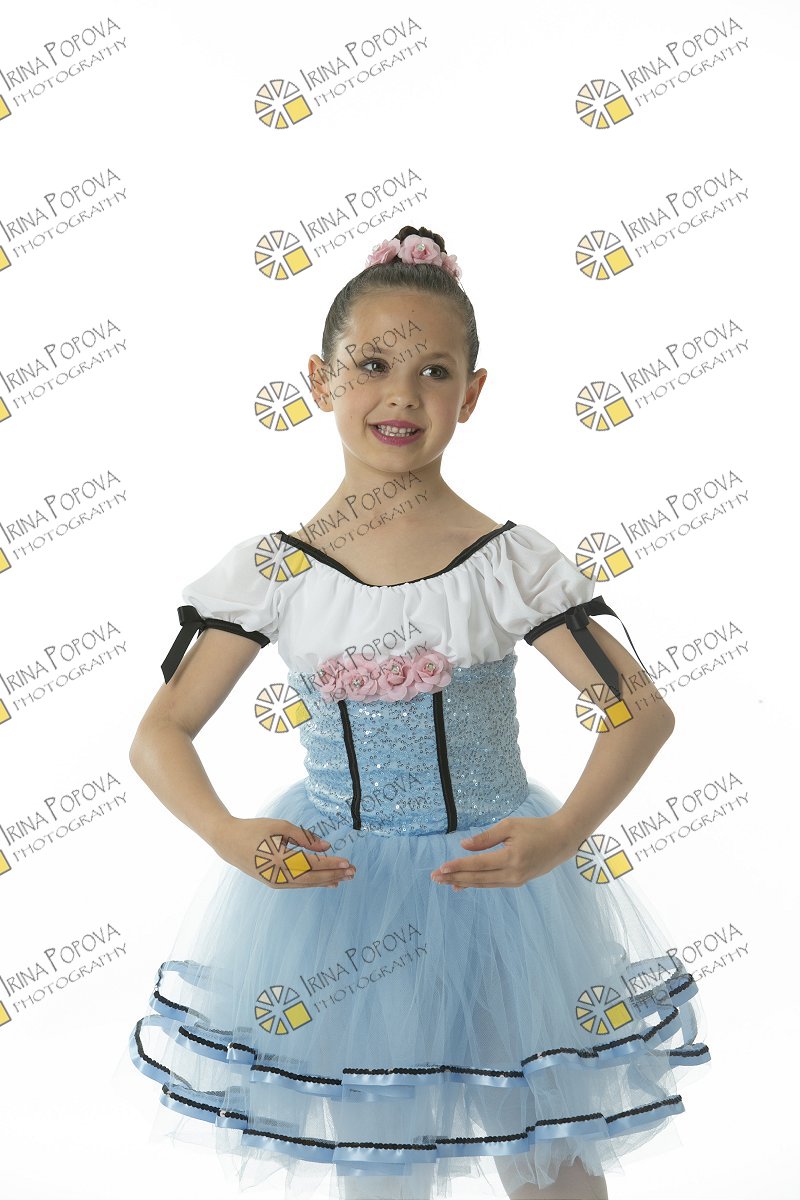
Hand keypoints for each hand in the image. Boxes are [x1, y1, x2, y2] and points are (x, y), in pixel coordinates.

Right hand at [213, 816, 356, 889]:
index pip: (312, 864)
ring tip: (344, 878)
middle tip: (353, 872)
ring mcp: (275, 881)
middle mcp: (278, 874)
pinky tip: (327, 882)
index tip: (348, 863)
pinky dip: (314, 883)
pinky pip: (298, 884)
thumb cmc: (255, 829)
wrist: (228, 842)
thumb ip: (304, 837)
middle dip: (334, 875)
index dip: (331, 864)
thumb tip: (326, 847)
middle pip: (312, 877)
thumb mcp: (280, 826)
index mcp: (280, 859)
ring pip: (306, 883)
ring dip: (326, 881)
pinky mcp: (273, 883)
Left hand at [430, 814, 575, 890]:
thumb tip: (463, 847)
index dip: (457, 866)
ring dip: (462, 882)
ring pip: (483, 884)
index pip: (478, 865)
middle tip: (434, 877)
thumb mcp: (510, 826)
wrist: (562, 840)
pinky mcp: (518, 882)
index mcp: (511, 858)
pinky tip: (463, 884)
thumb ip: (486, 838)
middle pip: (477, 878)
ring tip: (444, 881)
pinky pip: (492, 885)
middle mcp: (513, 874)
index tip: (440, 868)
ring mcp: (516, 881)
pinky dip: (476, 884)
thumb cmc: (535, 828)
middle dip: (454, 877)